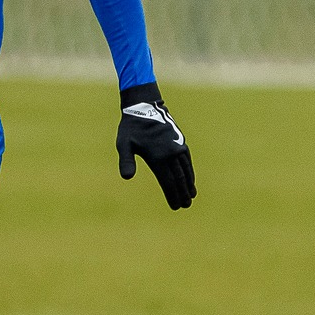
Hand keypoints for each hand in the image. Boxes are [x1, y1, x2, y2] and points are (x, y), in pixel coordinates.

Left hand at [117, 83, 194, 209]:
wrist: (144, 106)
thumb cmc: (131, 128)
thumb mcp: (124, 144)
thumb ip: (126, 161)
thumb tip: (126, 177)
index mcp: (157, 157)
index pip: (168, 182)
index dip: (172, 195)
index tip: (175, 207)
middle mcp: (171, 153)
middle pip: (179, 178)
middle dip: (182, 193)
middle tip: (185, 206)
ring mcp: (178, 147)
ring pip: (186, 170)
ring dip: (189, 184)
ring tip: (191, 196)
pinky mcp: (181, 142)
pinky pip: (188, 161)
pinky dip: (190, 172)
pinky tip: (190, 179)